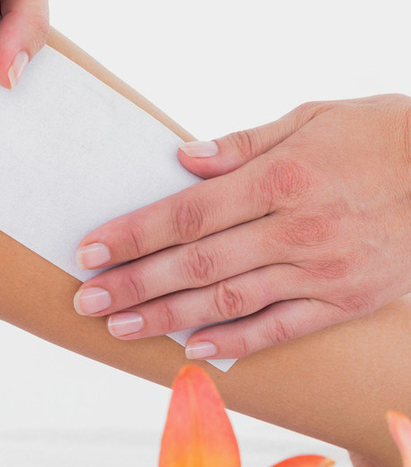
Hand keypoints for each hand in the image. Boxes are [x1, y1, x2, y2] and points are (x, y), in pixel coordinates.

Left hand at [73, 95, 410, 360]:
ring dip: (168, 318)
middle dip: (134, 284)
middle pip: (197, 263)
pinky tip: (194, 349)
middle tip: (86, 301)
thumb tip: (184, 157)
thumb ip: (245, 143)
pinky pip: (281, 327)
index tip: (90, 251)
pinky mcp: (346, 301)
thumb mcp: (314, 117)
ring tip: (121, 329)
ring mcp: (322, 270)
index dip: (134, 234)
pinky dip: (236, 342)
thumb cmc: (382, 134)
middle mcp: (296, 229)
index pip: (188, 213)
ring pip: (229, 301)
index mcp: (281, 178)